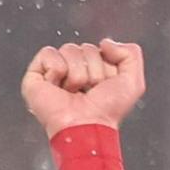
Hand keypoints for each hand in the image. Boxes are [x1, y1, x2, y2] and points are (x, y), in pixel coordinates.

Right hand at [22, 39, 147, 135]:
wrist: (87, 126)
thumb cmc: (106, 112)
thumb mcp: (133, 82)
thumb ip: (131, 54)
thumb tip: (105, 43)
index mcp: (94, 71)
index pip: (100, 49)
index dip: (106, 66)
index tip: (104, 86)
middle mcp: (74, 71)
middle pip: (85, 48)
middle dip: (92, 69)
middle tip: (89, 90)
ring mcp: (54, 73)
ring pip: (69, 49)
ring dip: (77, 73)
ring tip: (74, 91)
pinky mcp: (36, 75)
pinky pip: (49, 53)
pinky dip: (58, 69)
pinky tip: (59, 87)